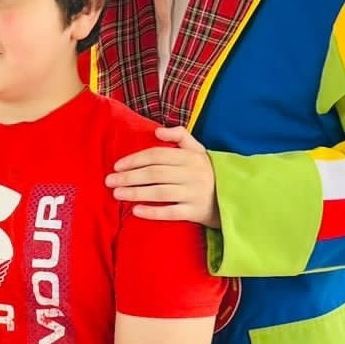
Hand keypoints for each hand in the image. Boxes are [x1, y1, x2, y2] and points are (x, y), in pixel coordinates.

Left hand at [105, 125, 219, 225]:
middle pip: (154, 174)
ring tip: (117, 194)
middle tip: (109, 181)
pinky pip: (171, 212)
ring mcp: (193, 194)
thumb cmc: (209, 172)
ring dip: (136, 192)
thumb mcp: (199, 150)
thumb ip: (180, 135)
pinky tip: (135, 211)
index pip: (157, 155)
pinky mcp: (196, 212)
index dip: (135, 159)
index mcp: (190, 157)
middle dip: (129, 176)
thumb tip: (157, 131)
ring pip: (160, 192)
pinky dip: (153, 212)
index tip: (117, 165)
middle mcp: (191, 174)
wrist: (235, 196)